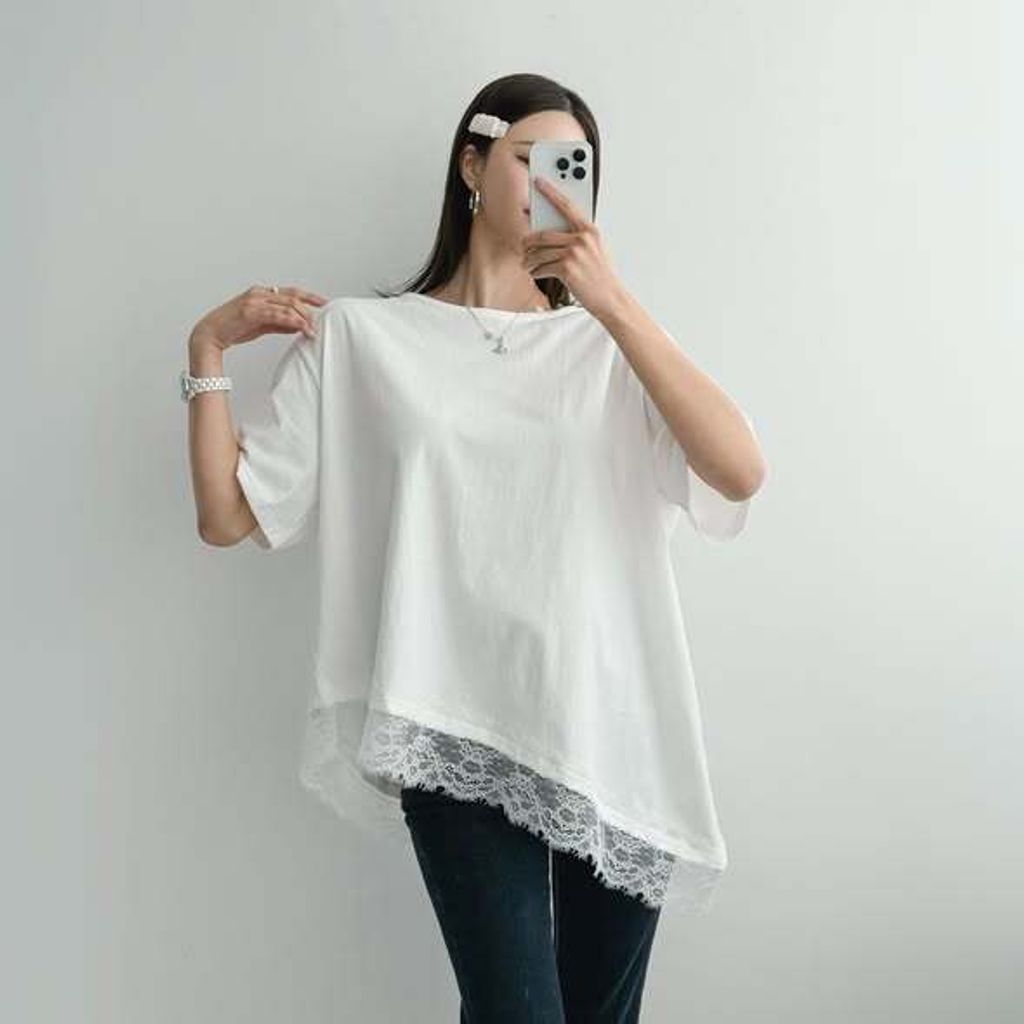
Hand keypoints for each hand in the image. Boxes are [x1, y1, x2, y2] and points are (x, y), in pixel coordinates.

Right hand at [189, 284, 329, 351]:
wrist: (211, 334)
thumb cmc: (235, 328)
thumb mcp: (262, 325)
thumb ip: (280, 323)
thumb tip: (299, 326)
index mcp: (262, 293)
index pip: (292, 292)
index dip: (310, 296)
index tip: (325, 303)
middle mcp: (260, 293)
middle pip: (293, 297)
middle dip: (310, 309)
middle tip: (320, 323)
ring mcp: (255, 301)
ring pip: (287, 305)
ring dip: (303, 318)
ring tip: (312, 330)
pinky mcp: (251, 311)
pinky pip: (277, 314)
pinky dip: (292, 321)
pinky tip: (302, 328)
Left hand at [521, 177, 626, 318]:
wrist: (610, 298)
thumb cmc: (601, 276)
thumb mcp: (595, 249)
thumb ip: (578, 237)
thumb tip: (552, 232)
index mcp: (589, 230)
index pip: (566, 205)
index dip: (550, 192)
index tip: (538, 182)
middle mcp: (582, 239)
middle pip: (543, 235)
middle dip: (528, 242)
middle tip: (523, 247)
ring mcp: (574, 253)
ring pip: (539, 253)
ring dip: (528, 260)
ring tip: (526, 264)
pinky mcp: (566, 268)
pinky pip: (541, 267)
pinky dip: (535, 272)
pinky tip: (536, 273)